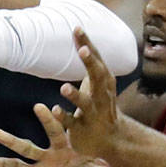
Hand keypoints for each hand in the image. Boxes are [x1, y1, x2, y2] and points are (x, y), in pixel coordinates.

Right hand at [0, 101, 130, 166]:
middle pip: (50, 130)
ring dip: (11, 140)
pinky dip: (2, 164)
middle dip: (45, 120)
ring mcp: (44, 161)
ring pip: (26, 147)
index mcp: (76, 147)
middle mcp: (58, 149)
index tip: (60, 106)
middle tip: (40, 107)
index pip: (71, 129)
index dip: (66, 119)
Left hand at [57, 28, 121, 159]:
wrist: (111, 139)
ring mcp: (93, 113)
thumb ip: (88, 57)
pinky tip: (54, 109)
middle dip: (91, 64)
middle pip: (97, 77)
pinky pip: (72, 123)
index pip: (96, 59)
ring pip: (84, 103)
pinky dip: (64, 116)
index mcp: (103, 81)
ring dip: (75, 95)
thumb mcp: (96, 80)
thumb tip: (77, 29)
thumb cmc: (100, 103)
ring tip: (63, 88)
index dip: (87, 44)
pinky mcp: (82, 129)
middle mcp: (101, 95)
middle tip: (83, 49)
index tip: (77, 28)